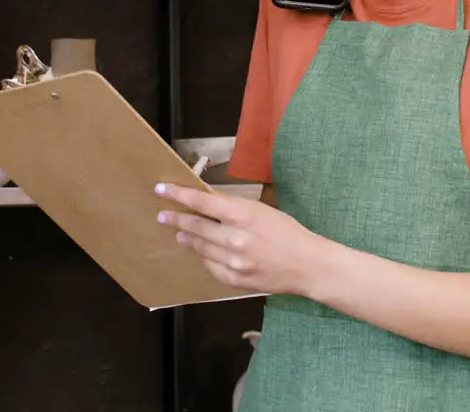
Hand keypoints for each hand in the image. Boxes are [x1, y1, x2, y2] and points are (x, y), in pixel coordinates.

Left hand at [155, 183, 328, 295]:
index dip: (179, 195)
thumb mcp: (262, 211)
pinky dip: (204, 255)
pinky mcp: (233, 279)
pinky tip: (202, 250)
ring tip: (180, 232)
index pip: (202, 202)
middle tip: (163, 214)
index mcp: (243, 215)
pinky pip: (209, 265)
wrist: (307, 265)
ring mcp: (232, 262)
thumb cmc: (288, 232)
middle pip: (195, 225)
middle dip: (176, 218)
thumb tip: (207, 202)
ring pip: (200, 246)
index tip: (162, 189)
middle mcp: (234, 239)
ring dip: (187, 237)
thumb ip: (234, 208)